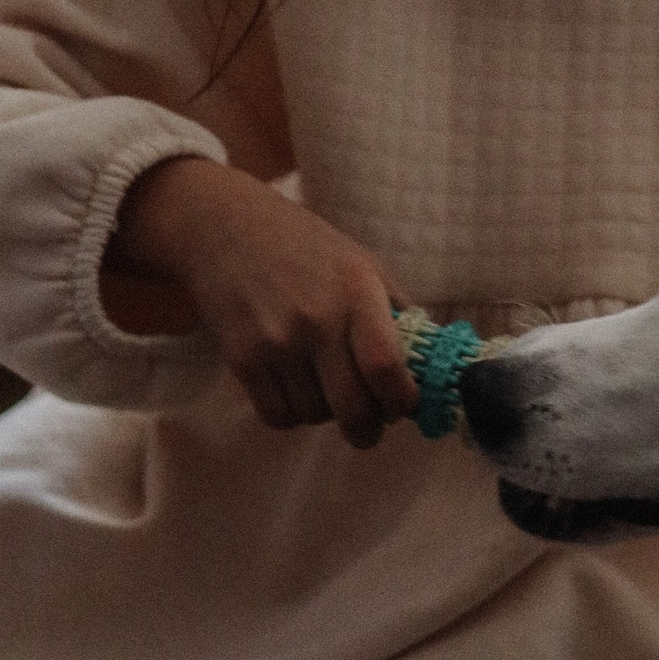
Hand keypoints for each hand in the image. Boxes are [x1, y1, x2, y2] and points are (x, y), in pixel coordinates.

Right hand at [104, 160, 419, 446]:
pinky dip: (292, 414)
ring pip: (315, 416)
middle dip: (368, 430)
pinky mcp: (242, 359)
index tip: (403, 406)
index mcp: (357, 292)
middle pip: (353, 408)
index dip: (401, 401)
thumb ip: (398, 312)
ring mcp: (276, 342)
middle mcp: (317, 319)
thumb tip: (431, 366)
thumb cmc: (306, 247)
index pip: (386, 367)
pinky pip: (278, 417)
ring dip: (326, 414)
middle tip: (370, 426)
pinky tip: (295, 389)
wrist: (226, 229)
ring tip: (323, 387)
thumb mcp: (363, 264)